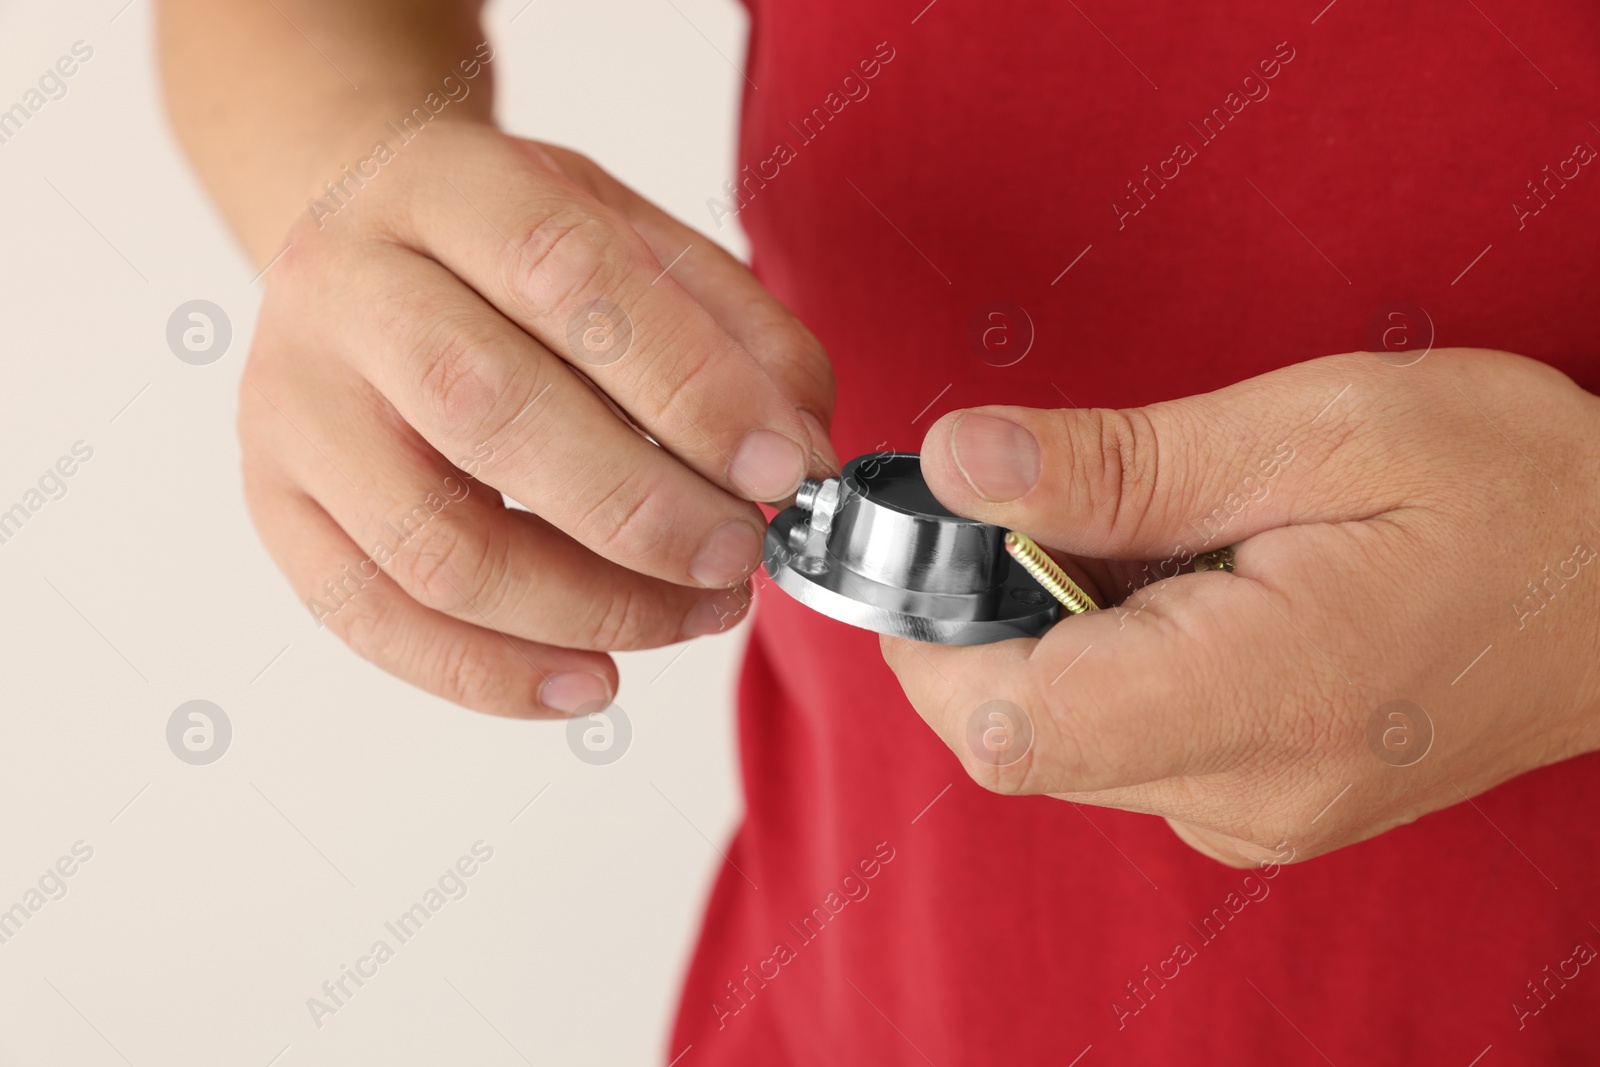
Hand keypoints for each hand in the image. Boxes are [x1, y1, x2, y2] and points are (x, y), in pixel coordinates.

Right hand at [240, 122, 835, 716]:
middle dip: (643, 510)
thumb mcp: (633, 233)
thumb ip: (734, 326)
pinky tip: (595, 679)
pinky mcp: (276, 507)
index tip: (787, 464)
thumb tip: (805, 446)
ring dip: (590, 605)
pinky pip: (375, 622)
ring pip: (434, 544)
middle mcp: (344, 289)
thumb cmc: (511, 250)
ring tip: (698, 613)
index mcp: (443, 189)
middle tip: (743, 554)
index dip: (690, 383)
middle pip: (488, 412)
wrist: (357, 240)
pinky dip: (495, 676)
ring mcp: (292, 407)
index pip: (566, 276)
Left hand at [882, 349, 1599, 865]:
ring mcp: (1254, 818)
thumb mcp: (1318, 430)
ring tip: (1154, 539)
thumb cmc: (1514, 487)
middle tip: (1058, 504)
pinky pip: (1121, 748)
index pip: (1007, 722)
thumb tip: (958, 465)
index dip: (933, 629)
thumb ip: (1123, 464)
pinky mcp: (1259, 808)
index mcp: (1262, 702)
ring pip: (1060, 744)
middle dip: (986, 620)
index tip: (947, 532)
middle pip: (1015, 738)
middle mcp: (1246, 796)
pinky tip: (1183, 591)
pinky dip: (1107, 665)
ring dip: (1051, 638)